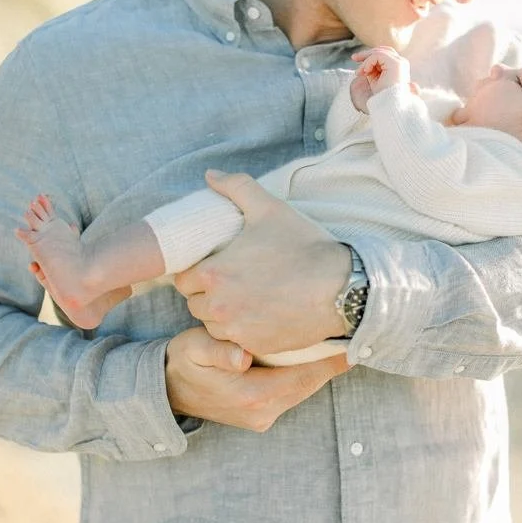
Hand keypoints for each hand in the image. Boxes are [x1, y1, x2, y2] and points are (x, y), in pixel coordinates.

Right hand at [165, 328, 345, 431]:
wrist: (167, 391)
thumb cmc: (183, 362)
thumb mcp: (194, 349)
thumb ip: (217, 350)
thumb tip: (240, 357)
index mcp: (252, 394)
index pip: (302, 376)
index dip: (329, 361)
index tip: (353, 344)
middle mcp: (263, 411)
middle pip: (308, 385)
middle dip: (331, 364)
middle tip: (357, 337)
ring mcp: (263, 417)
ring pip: (302, 390)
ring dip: (320, 371)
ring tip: (342, 345)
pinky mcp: (261, 415)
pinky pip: (292, 393)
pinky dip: (305, 376)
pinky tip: (314, 357)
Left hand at [181, 173, 353, 357]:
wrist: (338, 288)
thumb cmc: (302, 246)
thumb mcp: (268, 207)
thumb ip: (235, 187)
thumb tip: (210, 175)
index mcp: (214, 272)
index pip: (183, 279)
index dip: (194, 272)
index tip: (211, 266)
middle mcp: (219, 306)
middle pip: (194, 304)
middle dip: (205, 293)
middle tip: (226, 282)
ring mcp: (237, 330)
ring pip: (211, 325)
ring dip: (219, 315)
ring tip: (240, 299)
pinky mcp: (255, 347)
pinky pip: (233, 342)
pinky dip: (239, 331)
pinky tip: (255, 315)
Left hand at [350, 51, 399, 111]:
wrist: (389, 108)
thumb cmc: (382, 97)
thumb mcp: (375, 79)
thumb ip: (372, 68)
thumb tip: (365, 60)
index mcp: (398, 67)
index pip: (384, 55)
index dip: (370, 56)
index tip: (358, 63)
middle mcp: (401, 63)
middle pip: (383, 50)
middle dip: (367, 54)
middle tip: (353, 58)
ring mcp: (400, 62)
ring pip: (380, 51)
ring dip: (366, 59)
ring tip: (359, 72)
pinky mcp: (396, 64)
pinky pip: (378, 55)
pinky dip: (368, 62)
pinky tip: (365, 71)